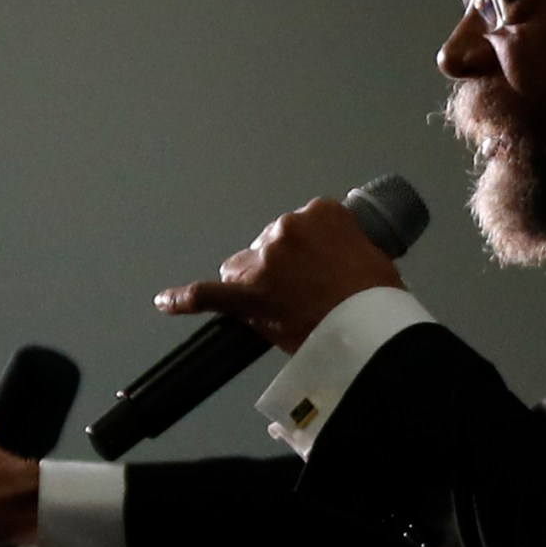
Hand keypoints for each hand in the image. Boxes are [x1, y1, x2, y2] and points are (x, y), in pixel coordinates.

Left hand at [155, 197, 403, 352]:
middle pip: (271, 243)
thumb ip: (347, 250)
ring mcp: (264, 262)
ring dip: (253, 280)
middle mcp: (288, 229)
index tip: (321, 265)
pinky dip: (184, 299)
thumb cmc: (379, 300)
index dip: (311, 249)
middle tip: (306, 293)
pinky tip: (166, 301)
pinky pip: (206, 295)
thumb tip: (337, 266)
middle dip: (282, 265)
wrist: (370, 332)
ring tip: (274, 304)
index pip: (307, 224)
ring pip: (244, 265)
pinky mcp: (247, 296)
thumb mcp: (375, 258)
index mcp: (322, 214)